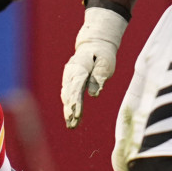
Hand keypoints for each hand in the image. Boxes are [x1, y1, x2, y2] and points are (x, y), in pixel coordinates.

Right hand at [60, 7, 127, 127]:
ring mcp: (68, 77)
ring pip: (66, 96)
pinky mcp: (69, 82)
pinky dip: (68, 107)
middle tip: (72, 124)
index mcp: (79, 67)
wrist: (92, 45)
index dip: (76, 101)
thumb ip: (99, 76)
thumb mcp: (105, 62)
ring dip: (68, 111)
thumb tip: (94, 95)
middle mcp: (70, 73)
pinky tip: (70, 117)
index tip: (77, 114)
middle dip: (70, 110)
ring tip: (71, 125)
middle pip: (69, 94)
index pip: (76, 87)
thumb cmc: (101, 54)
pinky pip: (68, 95)